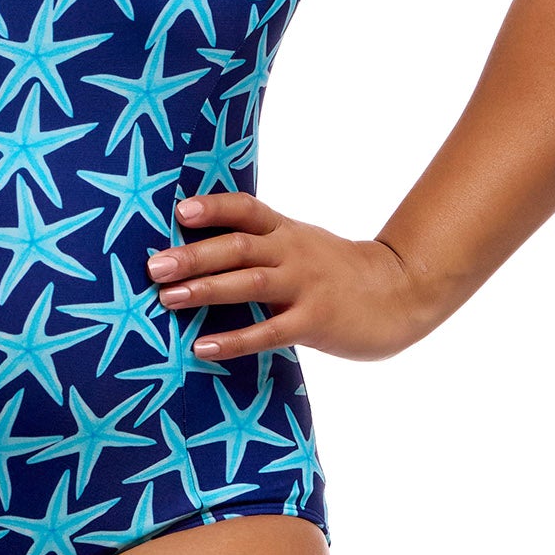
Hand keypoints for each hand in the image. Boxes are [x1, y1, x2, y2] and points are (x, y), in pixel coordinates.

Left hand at [145, 193, 436, 362]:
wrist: (399, 294)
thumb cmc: (336, 272)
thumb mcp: (300, 244)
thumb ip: (260, 245)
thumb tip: (197, 249)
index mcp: (286, 231)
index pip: (246, 210)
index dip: (213, 207)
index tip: (179, 211)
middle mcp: (292, 252)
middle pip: (239, 246)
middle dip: (194, 255)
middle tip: (155, 265)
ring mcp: (305, 287)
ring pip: (250, 283)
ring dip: (206, 290)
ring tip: (168, 298)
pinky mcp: (315, 322)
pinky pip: (269, 331)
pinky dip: (234, 339)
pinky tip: (203, 347)